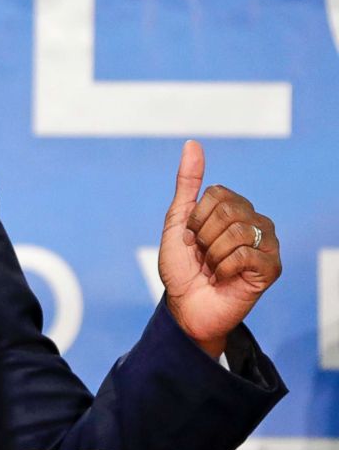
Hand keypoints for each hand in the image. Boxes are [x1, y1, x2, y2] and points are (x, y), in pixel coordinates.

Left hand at [158, 140, 281, 358]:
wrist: (185, 306)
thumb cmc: (182, 266)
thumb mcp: (178, 221)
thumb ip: (187, 183)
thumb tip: (192, 143)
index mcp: (235, 208)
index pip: (217, 193)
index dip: (195, 218)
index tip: (191, 237)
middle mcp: (256, 222)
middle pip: (228, 211)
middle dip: (203, 236)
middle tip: (202, 255)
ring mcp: (267, 245)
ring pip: (237, 232)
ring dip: (213, 254)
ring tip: (213, 268)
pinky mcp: (271, 269)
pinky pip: (245, 255)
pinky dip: (224, 268)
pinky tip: (224, 278)